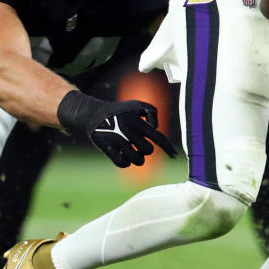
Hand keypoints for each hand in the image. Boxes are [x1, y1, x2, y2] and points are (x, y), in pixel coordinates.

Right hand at [57, 90, 179, 166]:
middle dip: (146, 149)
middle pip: (148, 151)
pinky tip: (123, 155)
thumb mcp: (136, 104)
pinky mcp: (107, 149)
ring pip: (137, 160)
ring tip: (132, 151)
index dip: (168, 147)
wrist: (93, 114)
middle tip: (138, 144)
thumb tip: (155, 127)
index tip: (175, 156)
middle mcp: (129, 132)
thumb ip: (152, 111)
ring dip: (137, 158)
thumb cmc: (119, 110)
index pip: (158, 137)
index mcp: (137, 122)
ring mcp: (118, 141)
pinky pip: (122, 164)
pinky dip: (125, 162)